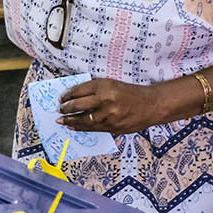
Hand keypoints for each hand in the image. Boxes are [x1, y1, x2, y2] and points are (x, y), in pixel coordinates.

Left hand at [58, 78, 172, 135]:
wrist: (151, 105)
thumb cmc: (131, 93)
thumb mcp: (112, 84)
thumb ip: (95, 90)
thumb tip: (74, 97)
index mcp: (105, 87)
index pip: (80, 91)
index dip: (68, 95)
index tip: (61, 98)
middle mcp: (107, 101)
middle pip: (79, 106)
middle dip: (66, 109)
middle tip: (60, 110)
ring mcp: (110, 116)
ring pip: (85, 120)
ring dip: (71, 121)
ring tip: (62, 121)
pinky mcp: (113, 127)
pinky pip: (94, 128)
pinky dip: (82, 128)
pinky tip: (74, 127)